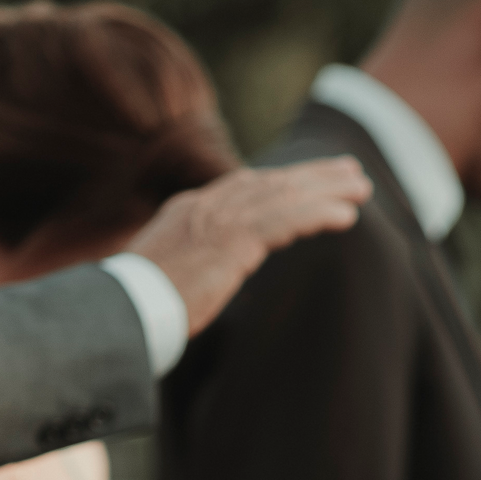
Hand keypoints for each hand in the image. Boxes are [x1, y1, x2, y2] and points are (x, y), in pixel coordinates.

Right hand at [126, 157, 370, 334]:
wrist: (119, 309)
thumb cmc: (133, 304)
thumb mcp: (161, 274)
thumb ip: (188, 263)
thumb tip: (204, 275)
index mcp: (185, 213)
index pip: (241, 187)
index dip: (279, 181)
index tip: (307, 178)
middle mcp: (203, 207)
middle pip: (269, 182)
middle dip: (311, 176)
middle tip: (348, 170)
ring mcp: (217, 220)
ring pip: (284, 195)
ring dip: (326, 189)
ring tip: (361, 187)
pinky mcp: (233, 240)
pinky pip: (287, 220)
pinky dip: (319, 214)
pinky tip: (348, 215)